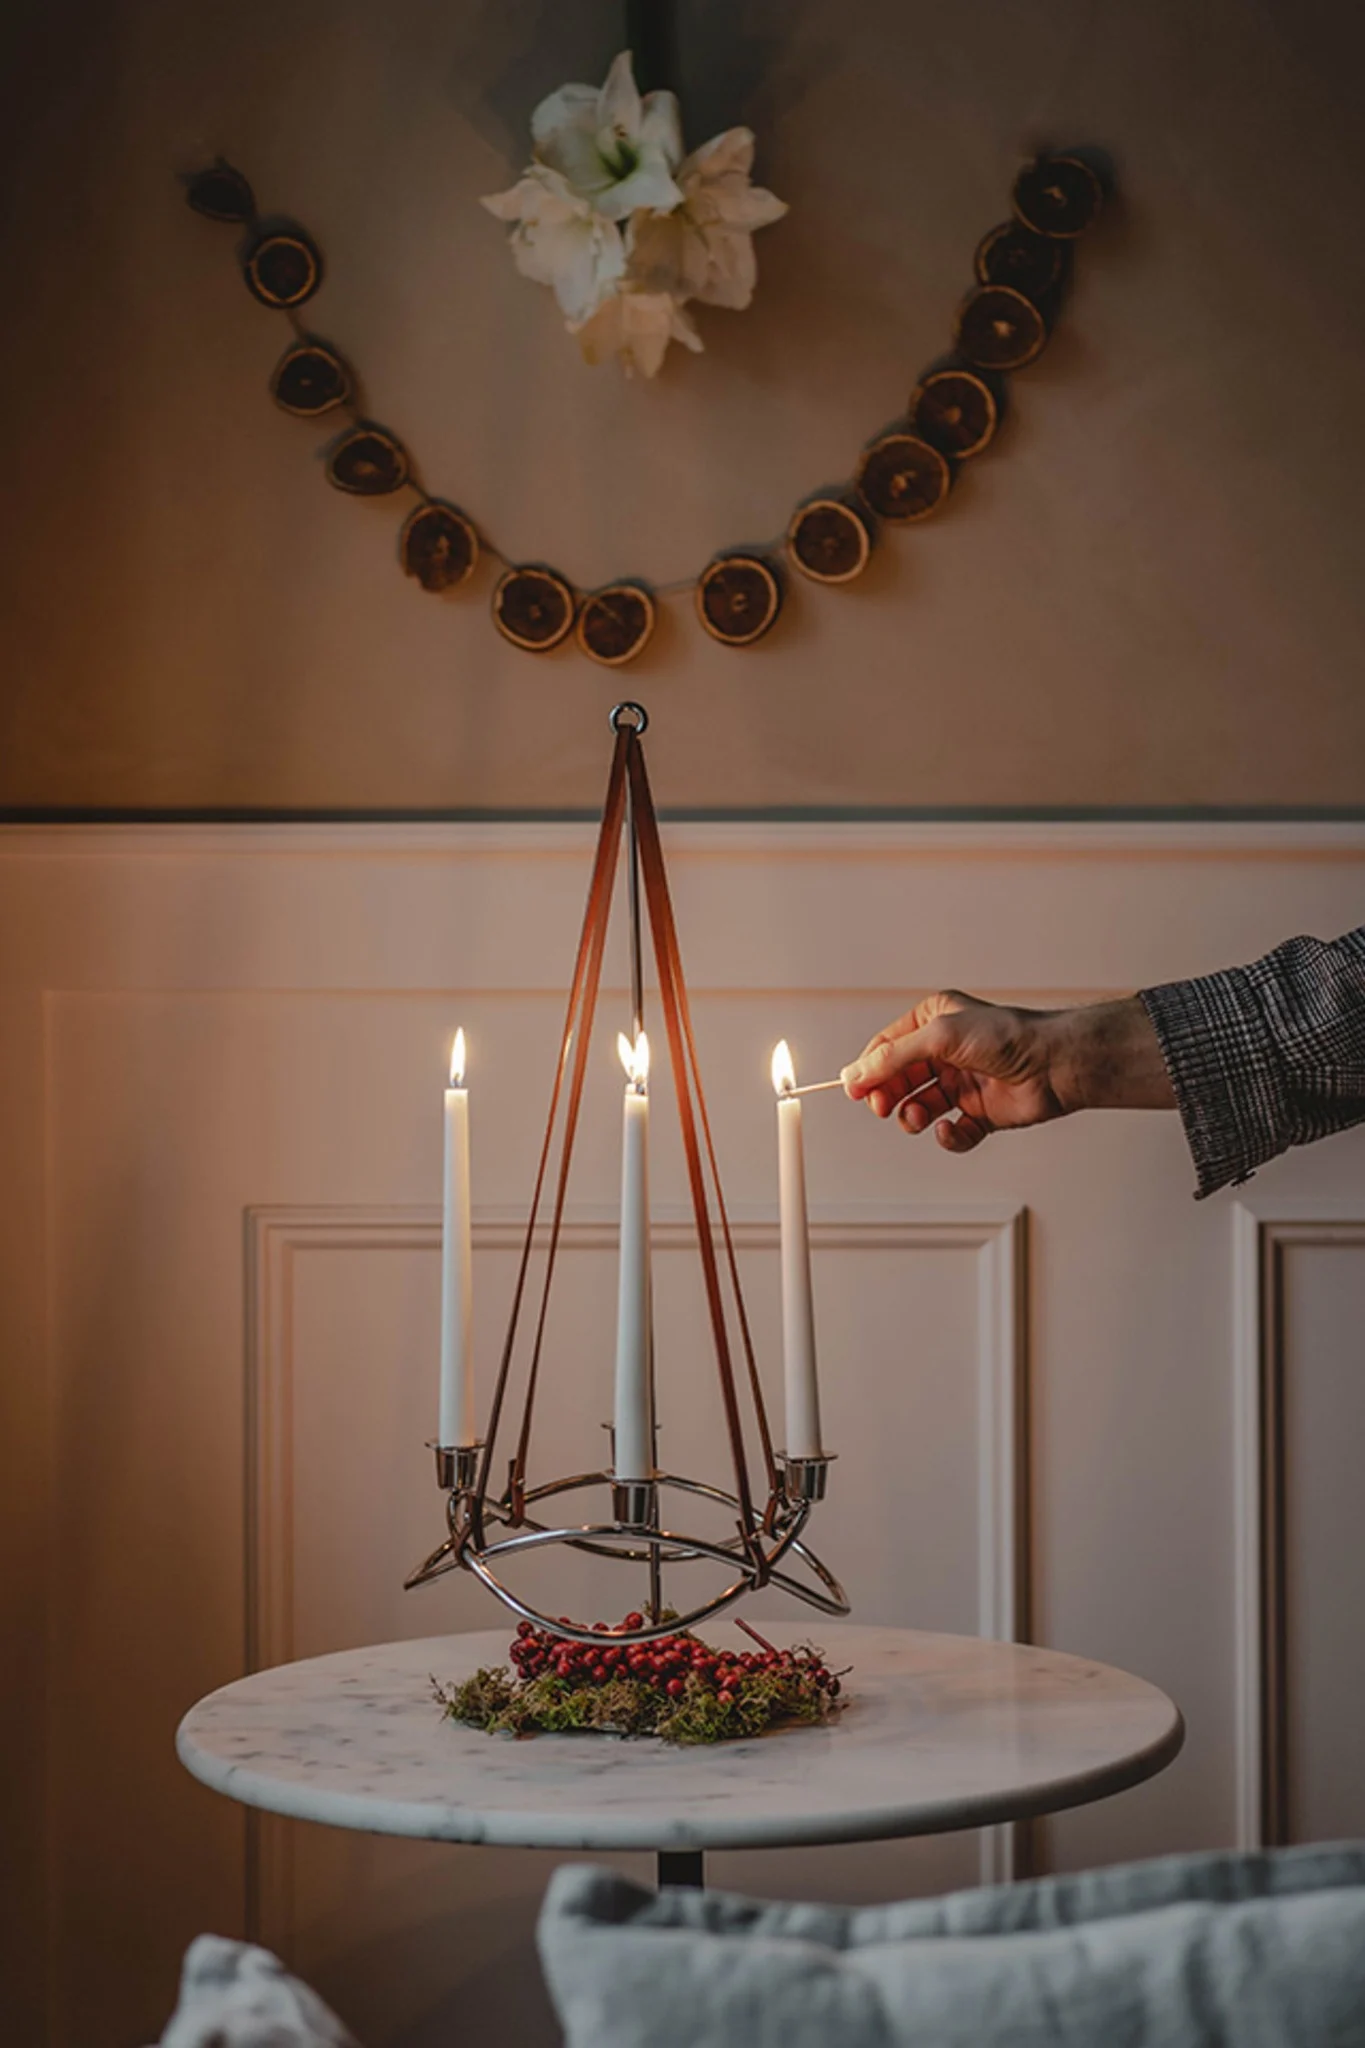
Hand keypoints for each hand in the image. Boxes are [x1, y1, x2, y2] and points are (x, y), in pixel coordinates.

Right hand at [841, 991, 1172, 1153]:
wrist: (1054, 1064)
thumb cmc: (1006, 1037)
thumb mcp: (938, 1037)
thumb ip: (893, 1057)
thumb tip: (854, 1073)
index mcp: (933, 1022)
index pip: (886, 1048)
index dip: (867, 1070)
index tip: (852, 1090)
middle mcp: (945, 1052)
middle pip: (898, 1080)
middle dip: (887, 1096)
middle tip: (882, 1108)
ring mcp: (962, 1083)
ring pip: (919, 1107)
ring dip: (912, 1116)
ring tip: (916, 1117)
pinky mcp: (980, 1112)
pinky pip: (951, 1132)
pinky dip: (947, 1136)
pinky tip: (950, 1130)